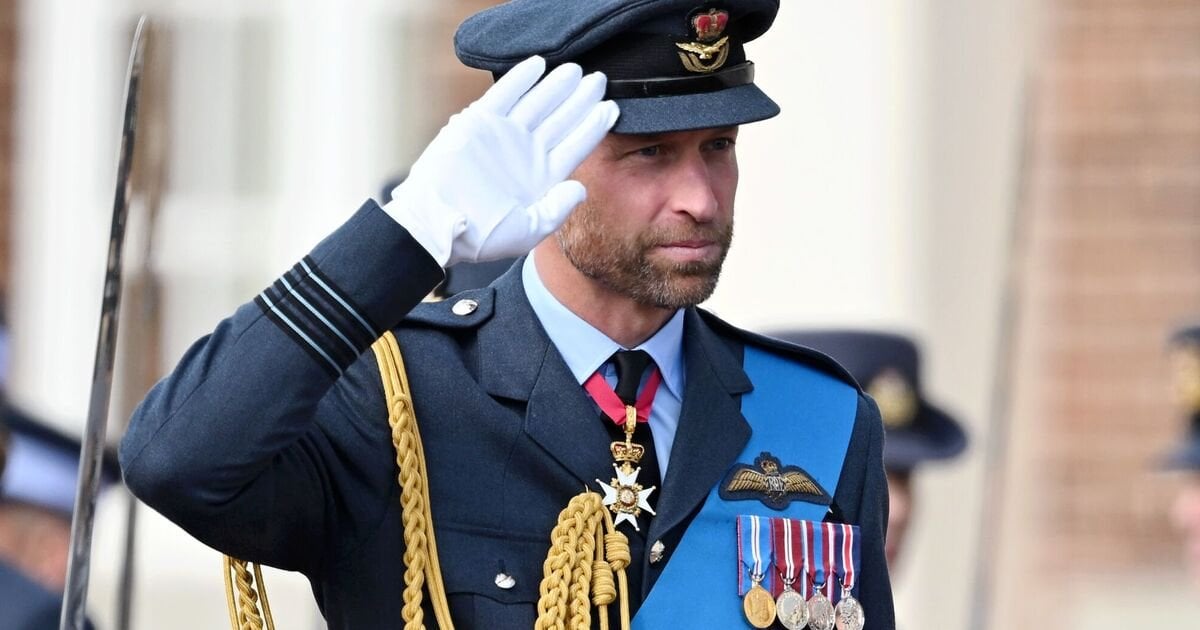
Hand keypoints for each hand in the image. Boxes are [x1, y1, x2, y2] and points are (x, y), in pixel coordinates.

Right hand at [384, 56, 619, 265]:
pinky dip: (520, 78)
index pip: (576, 145)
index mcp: (543, 177)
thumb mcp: (528, 230)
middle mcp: (527, 153)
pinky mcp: (479, 123)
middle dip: (581, 99)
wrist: (437, 226)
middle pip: (561, 119)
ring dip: (557, 85)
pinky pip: (504, 94)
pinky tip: (539, 64)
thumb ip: (557, 209)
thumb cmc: (481, 236)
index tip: (612, 109)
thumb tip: (581, 188)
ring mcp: (504, 135)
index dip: (594, 126)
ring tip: (577, 69)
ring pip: (538, 102)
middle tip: (600, 79)